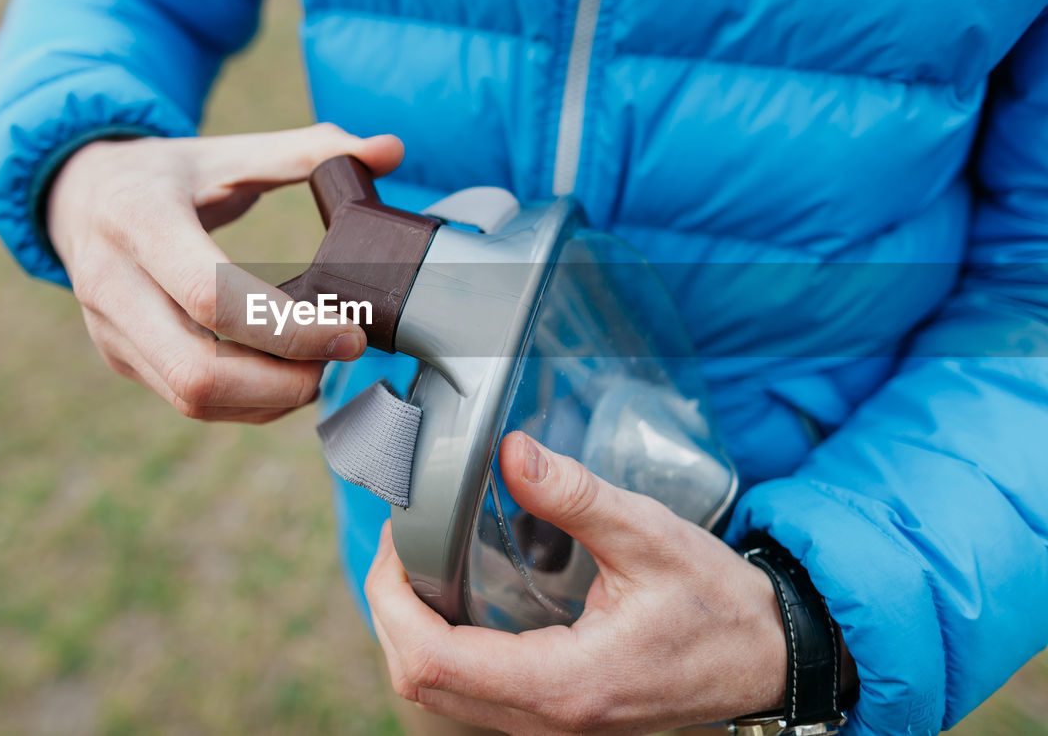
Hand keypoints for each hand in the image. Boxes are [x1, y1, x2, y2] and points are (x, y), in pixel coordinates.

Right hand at [47, 124, 403, 421]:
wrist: (78, 193)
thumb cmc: (164, 173)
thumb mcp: (226, 151)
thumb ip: (309, 150)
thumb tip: (391, 149)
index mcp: (139, 220)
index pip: (212, 298)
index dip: (287, 329)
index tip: (350, 331)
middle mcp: (113, 284)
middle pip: (198, 373)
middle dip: (282, 382)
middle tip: (340, 356)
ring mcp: (110, 330)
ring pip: (192, 399)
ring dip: (269, 399)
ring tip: (321, 367)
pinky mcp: (120, 357)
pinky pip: (187, 401)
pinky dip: (247, 403)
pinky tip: (287, 378)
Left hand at [365, 431, 787, 733]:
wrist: (771, 658)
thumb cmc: (719, 604)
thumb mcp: (651, 536)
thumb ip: (575, 495)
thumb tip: (510, 451)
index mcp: (563, 682)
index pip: (430, 662)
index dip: (390, 599)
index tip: (395, 541)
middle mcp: (545, 720)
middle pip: (418, 684)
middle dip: (390, 613)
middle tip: (400, 547)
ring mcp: (548, 729)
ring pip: (439, 696)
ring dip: (412, 633)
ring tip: (419, 565)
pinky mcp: (554, 719)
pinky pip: (470, 696)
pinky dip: (443, 650)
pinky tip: (457, 598)